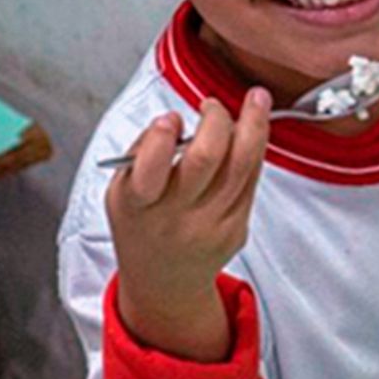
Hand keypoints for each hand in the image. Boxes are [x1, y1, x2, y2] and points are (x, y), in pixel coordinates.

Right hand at [105, 88, 270, 361]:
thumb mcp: (122, 192)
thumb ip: (142, 154)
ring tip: (256, 98)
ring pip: (242, 166)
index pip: (150, 170)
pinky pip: (251, 179)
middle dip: (216, 120)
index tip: (169, 118)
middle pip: (207, 159)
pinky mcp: (238, 227)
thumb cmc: (142, 225)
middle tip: (212, 105)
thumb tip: (175, 121)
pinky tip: (253, 129)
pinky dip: (254, 149)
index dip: (160, 138)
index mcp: (139, 206)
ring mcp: (212, 225)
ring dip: (253, 124)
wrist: (166, 280)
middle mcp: (177, 217)